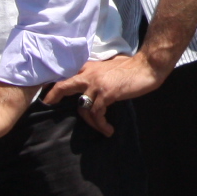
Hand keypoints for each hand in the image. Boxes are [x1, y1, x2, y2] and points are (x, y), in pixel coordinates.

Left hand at [44, 53, 168, 135]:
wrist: (147, 65)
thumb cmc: (133, 67)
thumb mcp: (110, 66)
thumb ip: (99, 74)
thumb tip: (94, 87)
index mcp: (90, 67)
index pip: (68, 76)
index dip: (57, 86)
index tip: (50, 96)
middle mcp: (89, 74)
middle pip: (64, 86)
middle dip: (53, 97)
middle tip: (49, 106)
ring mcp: (96, 84)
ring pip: (83, 107)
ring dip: (91, 122)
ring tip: (102, 129)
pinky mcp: (106, 93)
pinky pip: (97, 113)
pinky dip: (101, 124)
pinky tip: (108, 130)